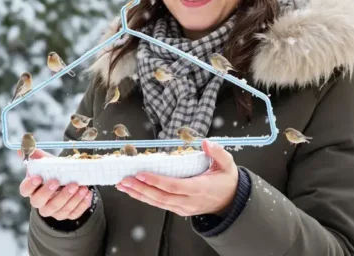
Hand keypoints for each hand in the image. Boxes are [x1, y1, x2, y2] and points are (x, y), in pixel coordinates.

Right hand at [17, 148, 93, 220]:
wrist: (70, 185)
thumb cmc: (56, 174)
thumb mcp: (48, 164)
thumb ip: (38, 156)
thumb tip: (22, 149)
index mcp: (33, 190)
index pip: (25, 190)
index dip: (29, 185)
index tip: (37, 177)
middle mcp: (41, 203)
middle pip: (40, 202)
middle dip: (49, 192)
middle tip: (58, 181)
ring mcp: (54, 212)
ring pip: (59, 209)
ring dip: (70, 198)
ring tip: (80, 186)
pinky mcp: (67, 215)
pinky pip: (73, 213)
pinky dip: (81, 203)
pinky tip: (87, 193)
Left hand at [116, 140, 237, 216]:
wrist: (231, 203)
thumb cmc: (227, 181)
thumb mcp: (227, 165)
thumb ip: (218, 153)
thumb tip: (207, 142)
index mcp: (199, 188)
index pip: (173, 186)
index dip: (156, 181)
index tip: (141, 174)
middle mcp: (189, 201)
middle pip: (161, 197)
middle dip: (140, 189)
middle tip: (124, 180)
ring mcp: (183, 208)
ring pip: (158, 203)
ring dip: (139, 194)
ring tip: (123, 185)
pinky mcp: (179, 210)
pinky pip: (160, 205)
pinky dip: (145, 198)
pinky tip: (133, 192)